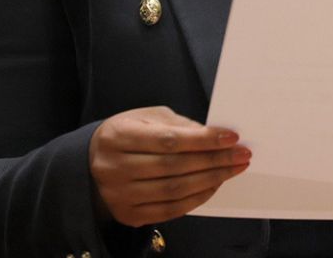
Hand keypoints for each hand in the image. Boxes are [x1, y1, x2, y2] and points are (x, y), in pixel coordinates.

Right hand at [88, 106, 250, 226]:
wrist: (91, 164)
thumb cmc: (126, 135)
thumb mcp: (145, 117)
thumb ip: (177, 125)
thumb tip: (212, 136)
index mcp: (118, 136)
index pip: (168, 139)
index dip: (203, 139)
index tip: (231, 137)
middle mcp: (114, 167)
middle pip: (174, 166)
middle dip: (214, 160)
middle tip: (241, 155)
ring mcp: (120, 194)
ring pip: (174, 190)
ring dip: (210, 180)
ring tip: (232, 170)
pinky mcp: (128, 214)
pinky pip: (170, 209)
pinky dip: (196, 199)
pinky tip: (213, 186)